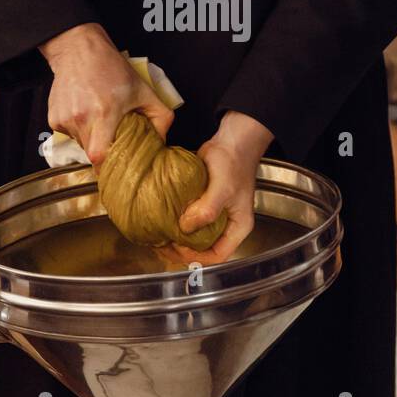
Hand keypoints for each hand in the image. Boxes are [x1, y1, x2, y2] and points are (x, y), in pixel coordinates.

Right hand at [39, 23, 173, 166]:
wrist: (79, 50)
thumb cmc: (112, 69)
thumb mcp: (144, 89)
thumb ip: (161, 117)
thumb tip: (162, 142)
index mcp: (105, 113)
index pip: (99, 156)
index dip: (107, 167)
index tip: (116, 167)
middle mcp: (81, 117)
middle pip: (91, 154)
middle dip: (103, 151)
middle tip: (113, 138)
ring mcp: (64, 118)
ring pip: (80, 144)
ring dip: (92, 138)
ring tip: (99, 117)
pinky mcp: (53, 118)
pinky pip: (69, 134)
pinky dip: (79, 130)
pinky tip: (85, 111)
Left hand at [160, 110, 273, 265]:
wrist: (231, 139)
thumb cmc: (233, 162)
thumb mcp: (222, 189)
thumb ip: (207, 210)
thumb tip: (185, 227)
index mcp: (238, 228)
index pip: (218, 255)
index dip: (197, 257)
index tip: (177, 248)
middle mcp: (227, 226)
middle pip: (204, 249)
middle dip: (182, 251)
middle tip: (161, 245)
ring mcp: (214, 215)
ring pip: (194, 236)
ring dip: (177, 239)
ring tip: (158, 236)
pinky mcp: (202, 204)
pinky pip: (188, 220)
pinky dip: (175, 223)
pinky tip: (161, 221)